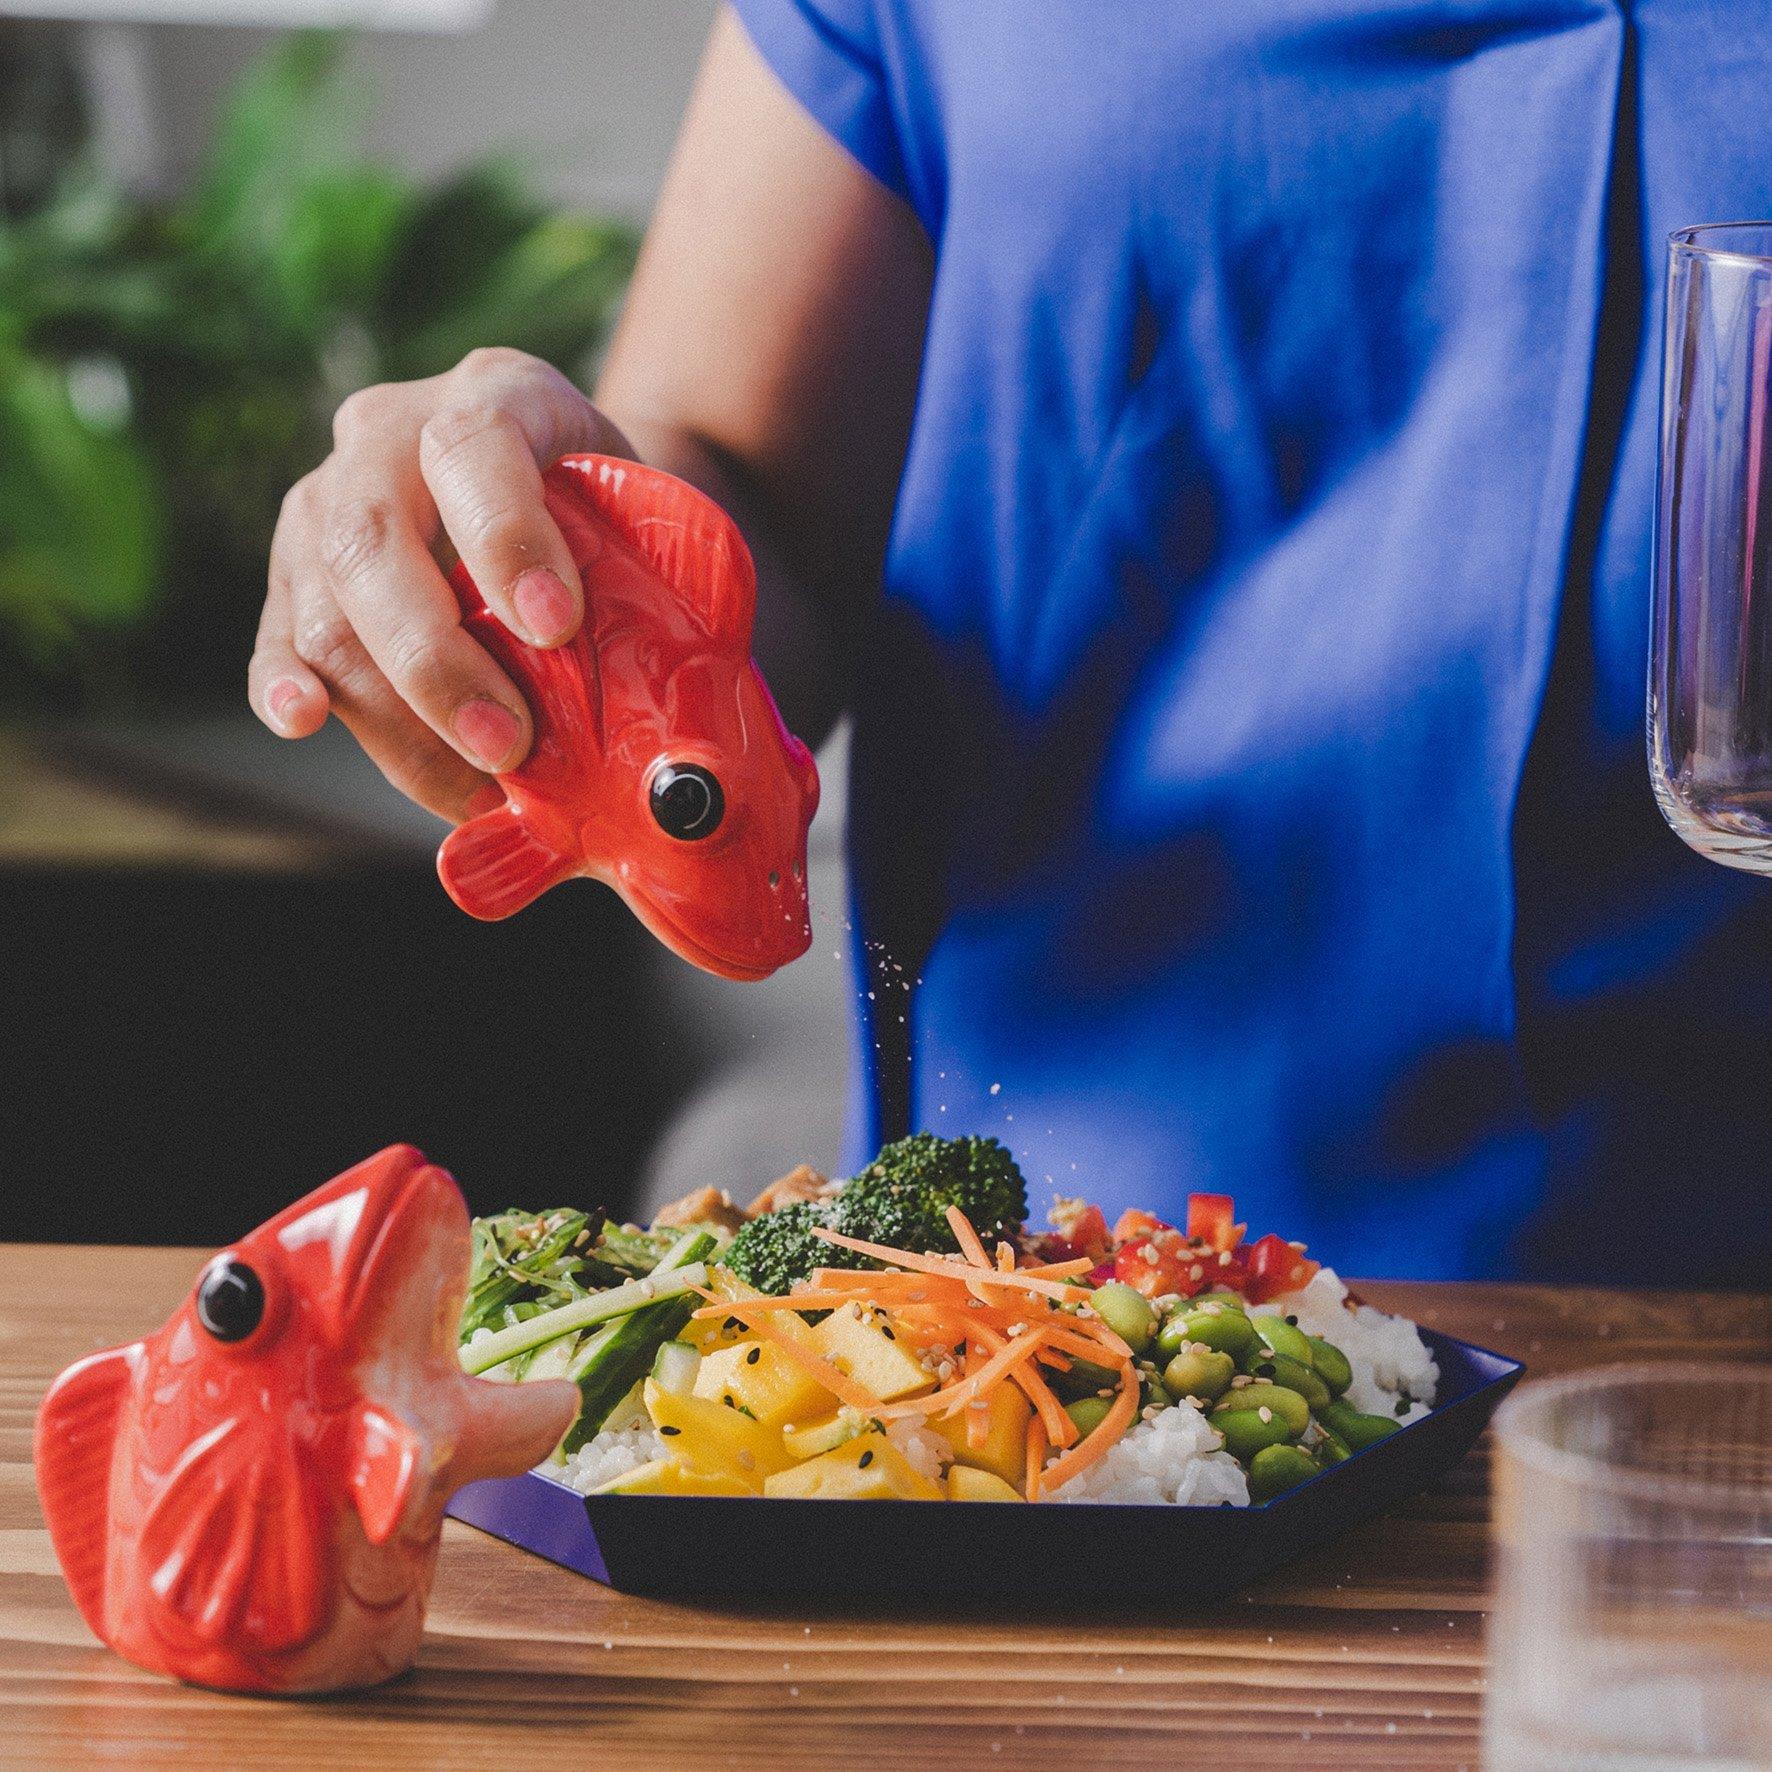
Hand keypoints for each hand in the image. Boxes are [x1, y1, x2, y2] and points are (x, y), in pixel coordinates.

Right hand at [250, 348, 632, 821]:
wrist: (560, 480)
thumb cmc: (611, 508)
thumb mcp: (645, 509)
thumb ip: (648, 578)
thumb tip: (666, 724)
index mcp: (494, 393)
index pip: (474, 445)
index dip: (505, 537)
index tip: (554, 627)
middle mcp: (386, 433)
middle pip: (372, 542)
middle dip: (438, 661)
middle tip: (510, 745)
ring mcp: (326, 500)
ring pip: (327, 609)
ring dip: (397, 714)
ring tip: (475, 788)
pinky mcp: (294, 572)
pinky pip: (278, 634)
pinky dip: (284, 685)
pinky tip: (304, 720)